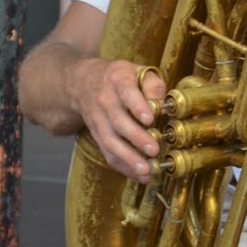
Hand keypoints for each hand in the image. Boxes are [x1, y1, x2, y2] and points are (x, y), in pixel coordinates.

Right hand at [69, 57, 165, 181]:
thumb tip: (164, 104)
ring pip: (111, 141)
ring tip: (146, 170)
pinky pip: (108, 153)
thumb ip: (153, 83)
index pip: (127, 93)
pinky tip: (139, 176)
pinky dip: (123, 167)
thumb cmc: (119, 78)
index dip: (138, 106)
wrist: (83, 84)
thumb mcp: (136, 70)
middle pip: (119, 121)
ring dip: (129, 158)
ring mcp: (98, 120)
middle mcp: (105, 101)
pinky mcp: (97, 136)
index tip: (150, 119)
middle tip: (154, 150)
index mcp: (117, 80)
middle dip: (137, 137)